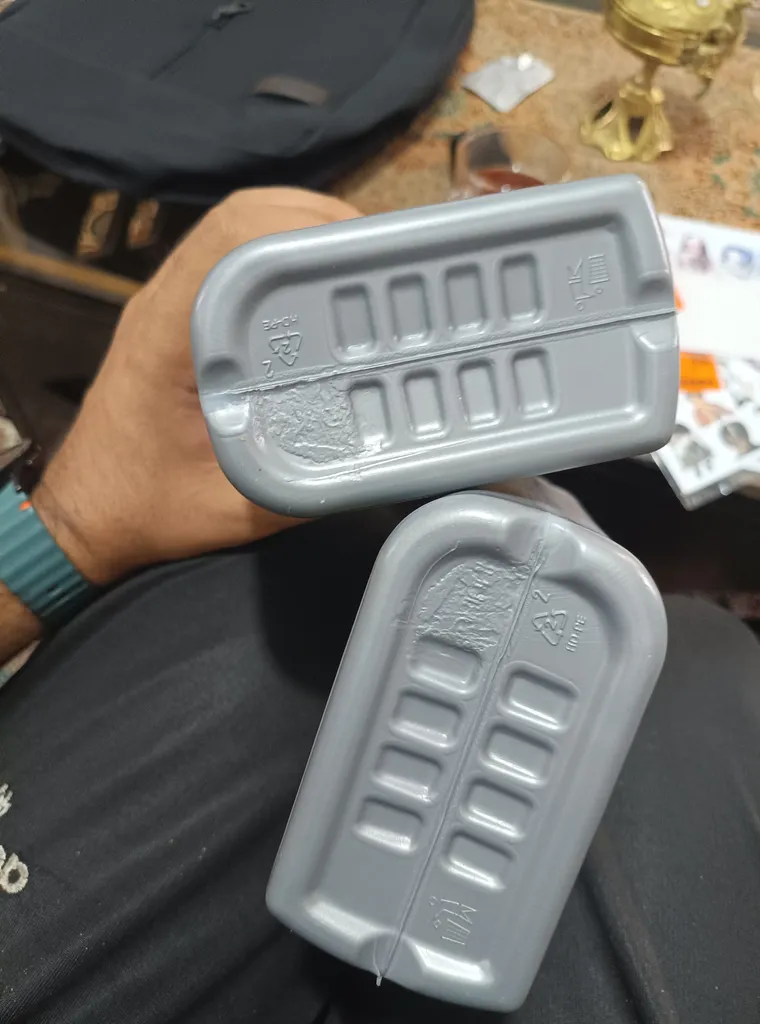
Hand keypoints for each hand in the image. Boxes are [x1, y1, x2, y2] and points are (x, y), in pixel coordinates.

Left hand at [32, 188, 361, 584]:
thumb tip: (381, 459)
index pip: (233, 240)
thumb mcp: (237, 509)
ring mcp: (165, 305)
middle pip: (237, 216)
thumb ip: (305, 486)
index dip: (302, 225)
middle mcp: (164, 304)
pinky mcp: (174, 318)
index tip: (365, 250)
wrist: (88, 514)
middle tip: (376, 254)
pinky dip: (275, 256)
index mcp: (171, 336)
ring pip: (231, 231)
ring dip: (295, 229)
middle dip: (312, 218)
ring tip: (356, 262)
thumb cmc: (149, 511)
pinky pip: (227, 261)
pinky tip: (315, 289)